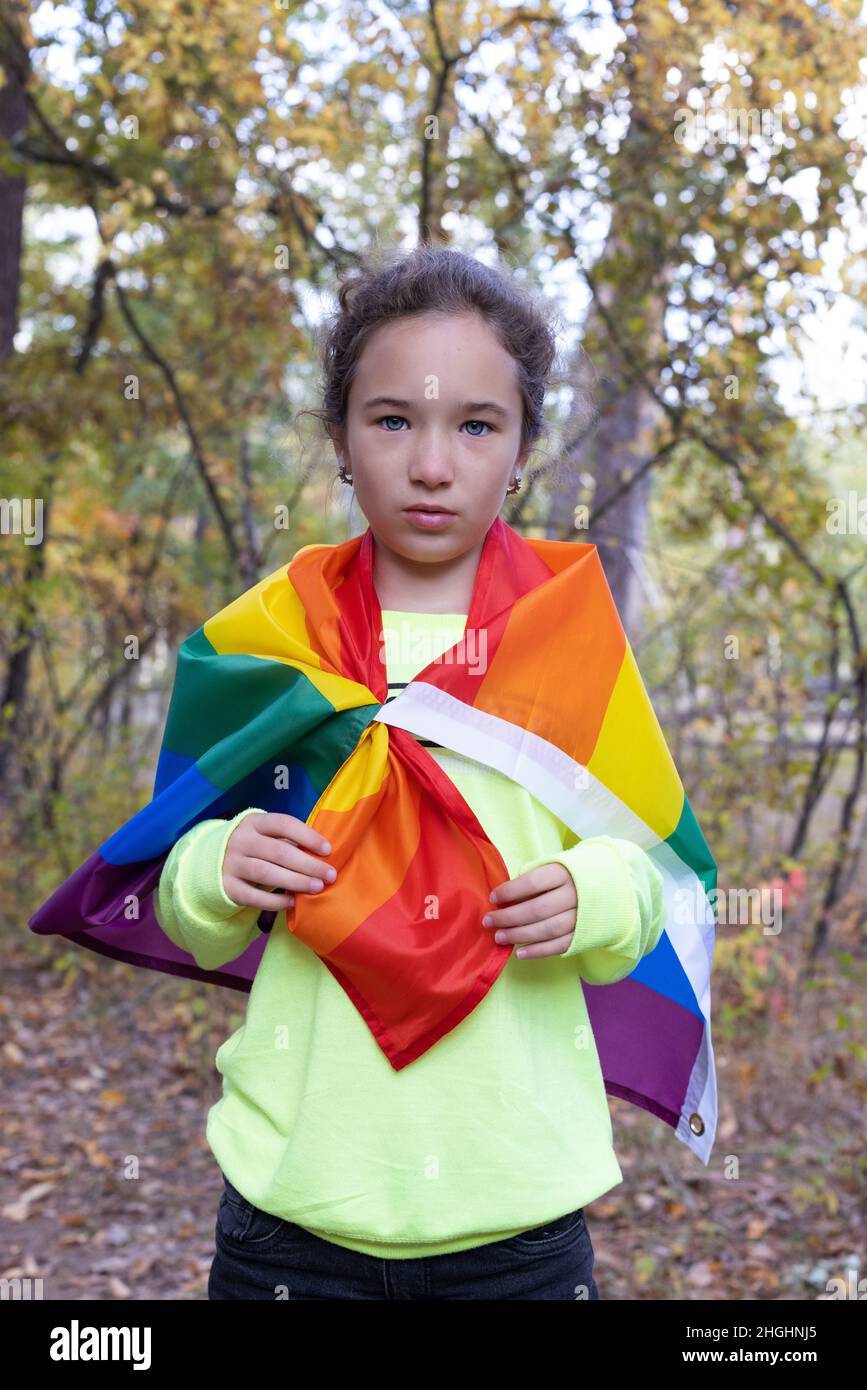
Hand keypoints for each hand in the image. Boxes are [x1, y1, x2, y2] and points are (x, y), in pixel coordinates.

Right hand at [222, 812, 336, 910]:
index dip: (308, 836)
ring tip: (317, 887)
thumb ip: (286, 841)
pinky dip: (275, 901)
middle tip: (330, 875)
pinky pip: (253, 896)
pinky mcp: (227, 886)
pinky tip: (292, 902)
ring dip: (295, 881)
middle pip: (279, 852)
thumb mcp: (264, 835)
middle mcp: (241, 840)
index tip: (328, 850)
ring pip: (266, 873)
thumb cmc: (252, 847)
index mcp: (253, 822)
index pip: (284, 824)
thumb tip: (322, 855)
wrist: (211, 861)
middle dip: (308, 864)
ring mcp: (231, 864)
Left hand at [481, 862, 577, 958]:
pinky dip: (538, 951)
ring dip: (520, 936)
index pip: (534, 882)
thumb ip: (533, 879)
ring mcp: (582, 916)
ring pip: (548, 930)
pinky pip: (560, 946)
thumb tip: (505, 899)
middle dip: (509, 917)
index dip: (511, 891)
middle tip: (489, 921)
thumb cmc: (571, 875)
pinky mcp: (585, 934)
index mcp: (565, 873)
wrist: (608, 886)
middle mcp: (575, 895)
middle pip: (538, 909)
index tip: (493, 897)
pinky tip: (520, 953)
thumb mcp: (555, 867)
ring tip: (500, 937)